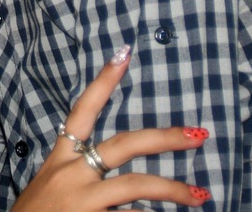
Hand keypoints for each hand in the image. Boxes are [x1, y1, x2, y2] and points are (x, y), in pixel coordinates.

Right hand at [10, 47, 210, 210]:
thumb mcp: (50, 188)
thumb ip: (79, 174)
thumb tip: (114, 172)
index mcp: (60, 159)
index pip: (82, 111)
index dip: (103, 82)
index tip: (124, 54)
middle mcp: (70, 173)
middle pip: (124, 145)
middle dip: (165, 138)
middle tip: (198, 134)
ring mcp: (81, 199)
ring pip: (136, 185)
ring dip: (173, 189)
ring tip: (200, 196)